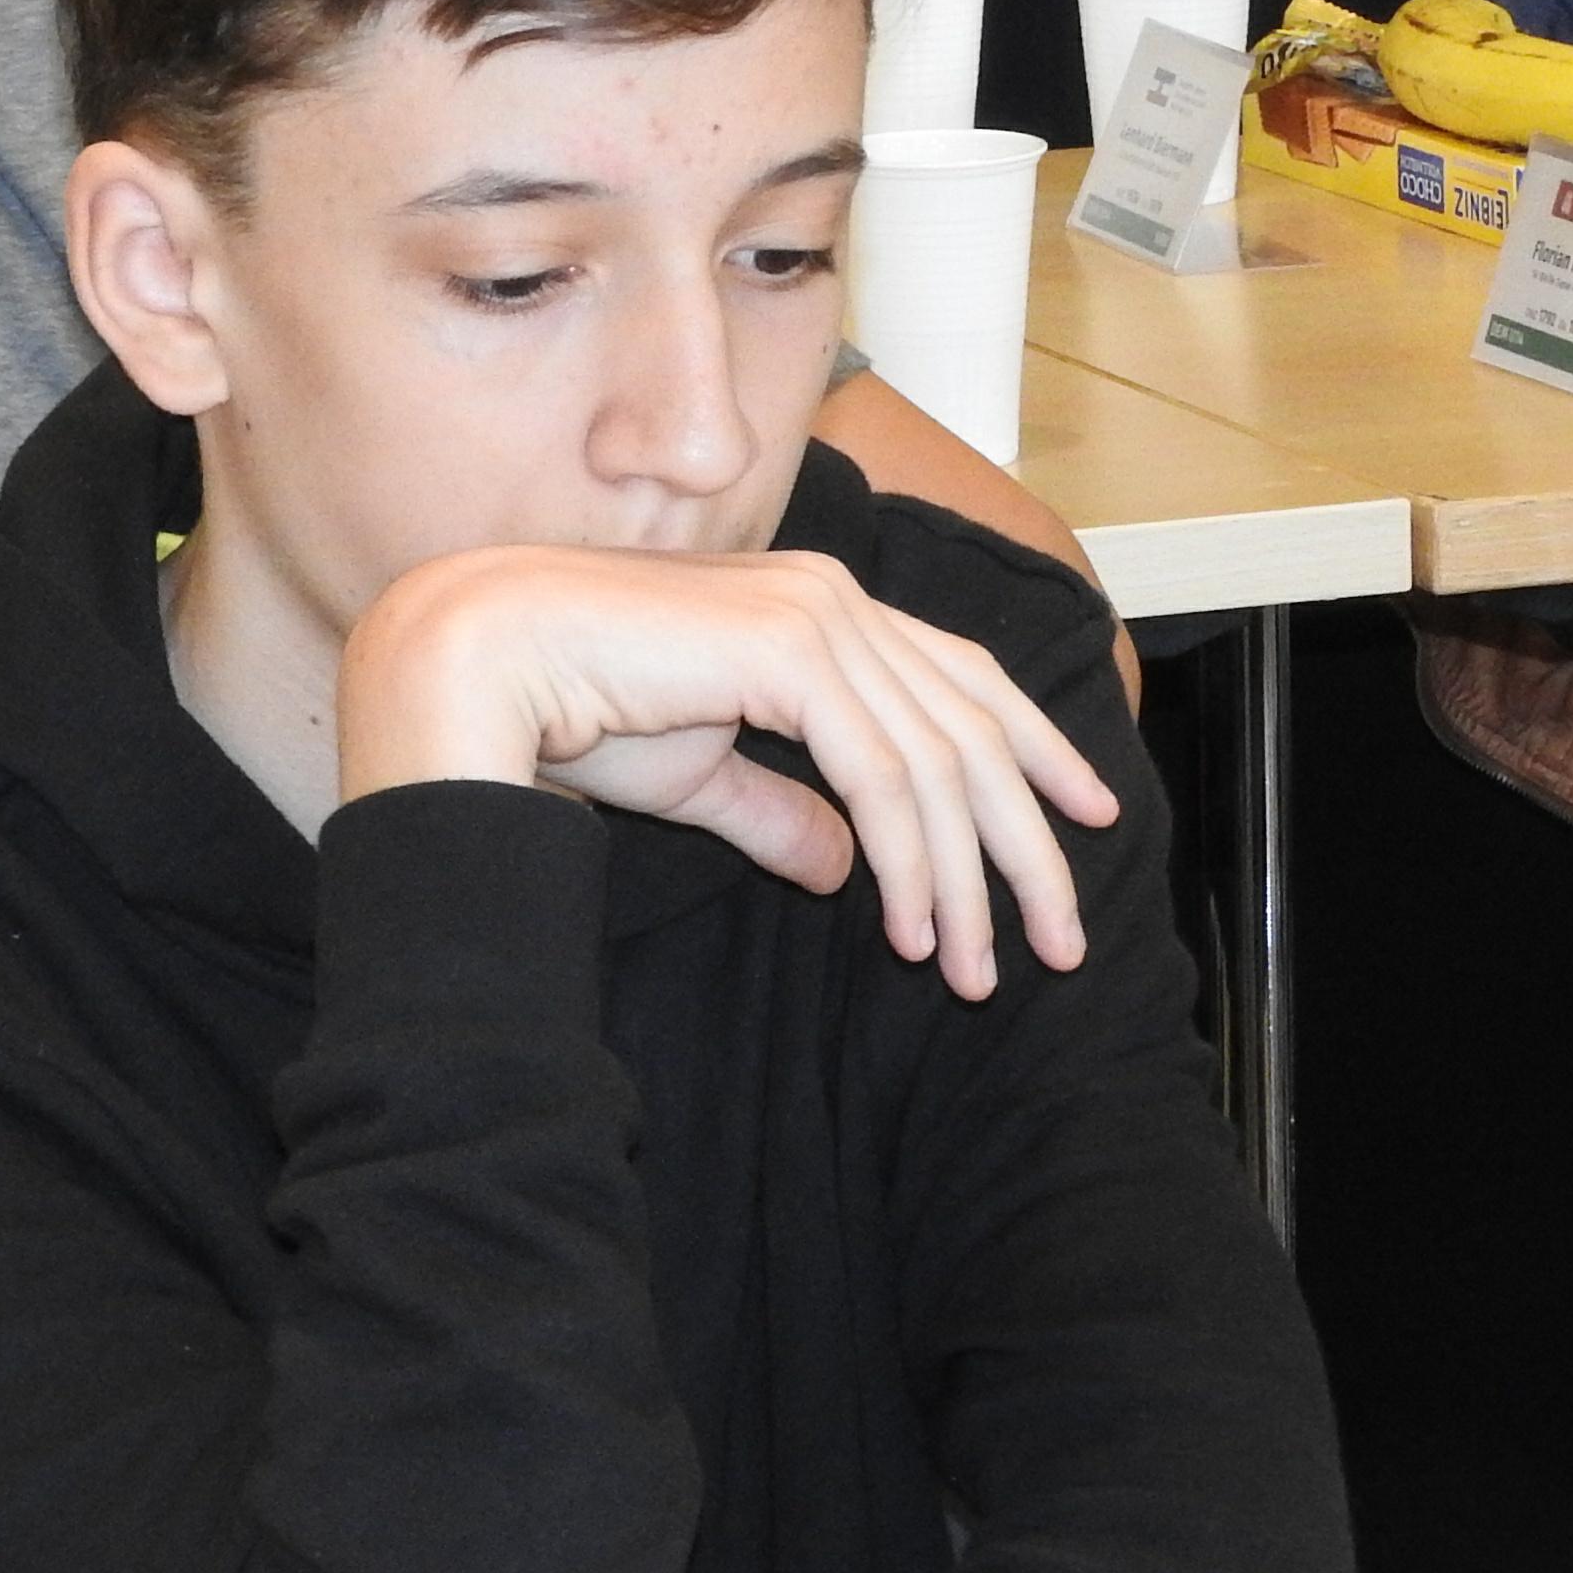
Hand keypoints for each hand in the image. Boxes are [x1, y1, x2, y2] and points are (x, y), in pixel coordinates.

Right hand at [337, 545, 1118, 996]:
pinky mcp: (790, 651)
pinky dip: (911, 864)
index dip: (1036, 747)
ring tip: (975, 972)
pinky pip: (885, 778)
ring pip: (941, 765)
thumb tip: (841, 867)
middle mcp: (836, 599)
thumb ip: (778, 811)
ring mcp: (818, 616)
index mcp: (821, 608)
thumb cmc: (571, 707)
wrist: (481, 662)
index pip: (964, 678)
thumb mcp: (700, 775)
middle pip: (976, 728)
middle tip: (1063, 943)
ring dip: (968, 882)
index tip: (1090, 817)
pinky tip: (912, 933)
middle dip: (1027, 845)